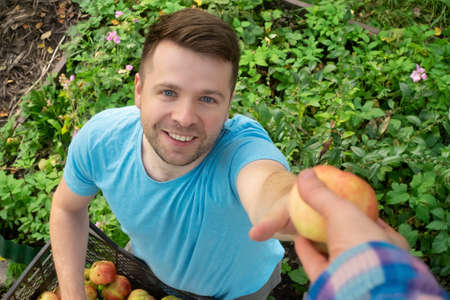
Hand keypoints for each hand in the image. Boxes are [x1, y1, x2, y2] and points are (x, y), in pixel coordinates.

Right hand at [293, 168, 408, 282]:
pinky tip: (298, 240)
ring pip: (334, 253)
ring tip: (304, 223)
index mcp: (388, 243)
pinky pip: (319, 264)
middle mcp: (372, 259)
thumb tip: (306, 174)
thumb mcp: (343, 211)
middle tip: (320, 210)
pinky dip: (308, 252)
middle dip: (336, 224)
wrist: (362, 287)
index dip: (357, 207)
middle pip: (351, 237)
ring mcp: (354, 272)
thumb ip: (323, 194)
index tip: (341, 196)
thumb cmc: (362, 243)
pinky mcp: (335, 283)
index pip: (372, 221)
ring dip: (319, 238)